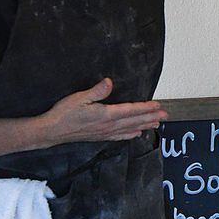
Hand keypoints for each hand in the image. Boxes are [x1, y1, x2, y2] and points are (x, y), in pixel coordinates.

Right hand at [37, 78, 167, 145]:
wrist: (52, 131)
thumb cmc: (64, 113)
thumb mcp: (79, 98)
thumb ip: (96, 91)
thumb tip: (109, 82)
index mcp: (105, 115)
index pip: (130, 110)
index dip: (145, 108)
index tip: (158, 105)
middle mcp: (108, 125)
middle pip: (134, 121)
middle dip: (150, 117)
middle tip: (165, 115)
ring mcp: (105, 132)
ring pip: (129, 129)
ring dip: (144, 125)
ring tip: (157, 124)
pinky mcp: (99, 136)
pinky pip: (119, 136)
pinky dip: (130, 135)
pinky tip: (136, 134)